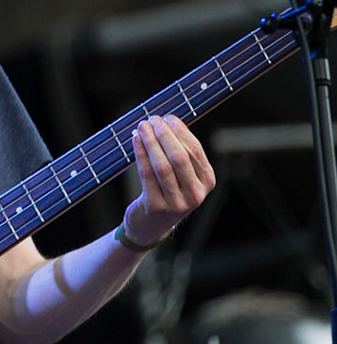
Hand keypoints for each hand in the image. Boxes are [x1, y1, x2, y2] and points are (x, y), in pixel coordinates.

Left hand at [123, 114, 214, 246]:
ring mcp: (177, 202)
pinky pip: (147, 175)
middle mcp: (196, 193)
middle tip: (152, 119)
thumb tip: (167, 121)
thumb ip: (180, 153)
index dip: (180, 131)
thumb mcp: (182, 176)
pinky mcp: (156, 206)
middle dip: (165, 135)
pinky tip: (135, 141)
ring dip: (151, 142)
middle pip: (180, 157)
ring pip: (163, 166)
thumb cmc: (167, 192)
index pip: (195, 150)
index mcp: (207, 181)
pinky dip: (140, 154)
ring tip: (142, 126)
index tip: (167, 117)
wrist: (152, 225)